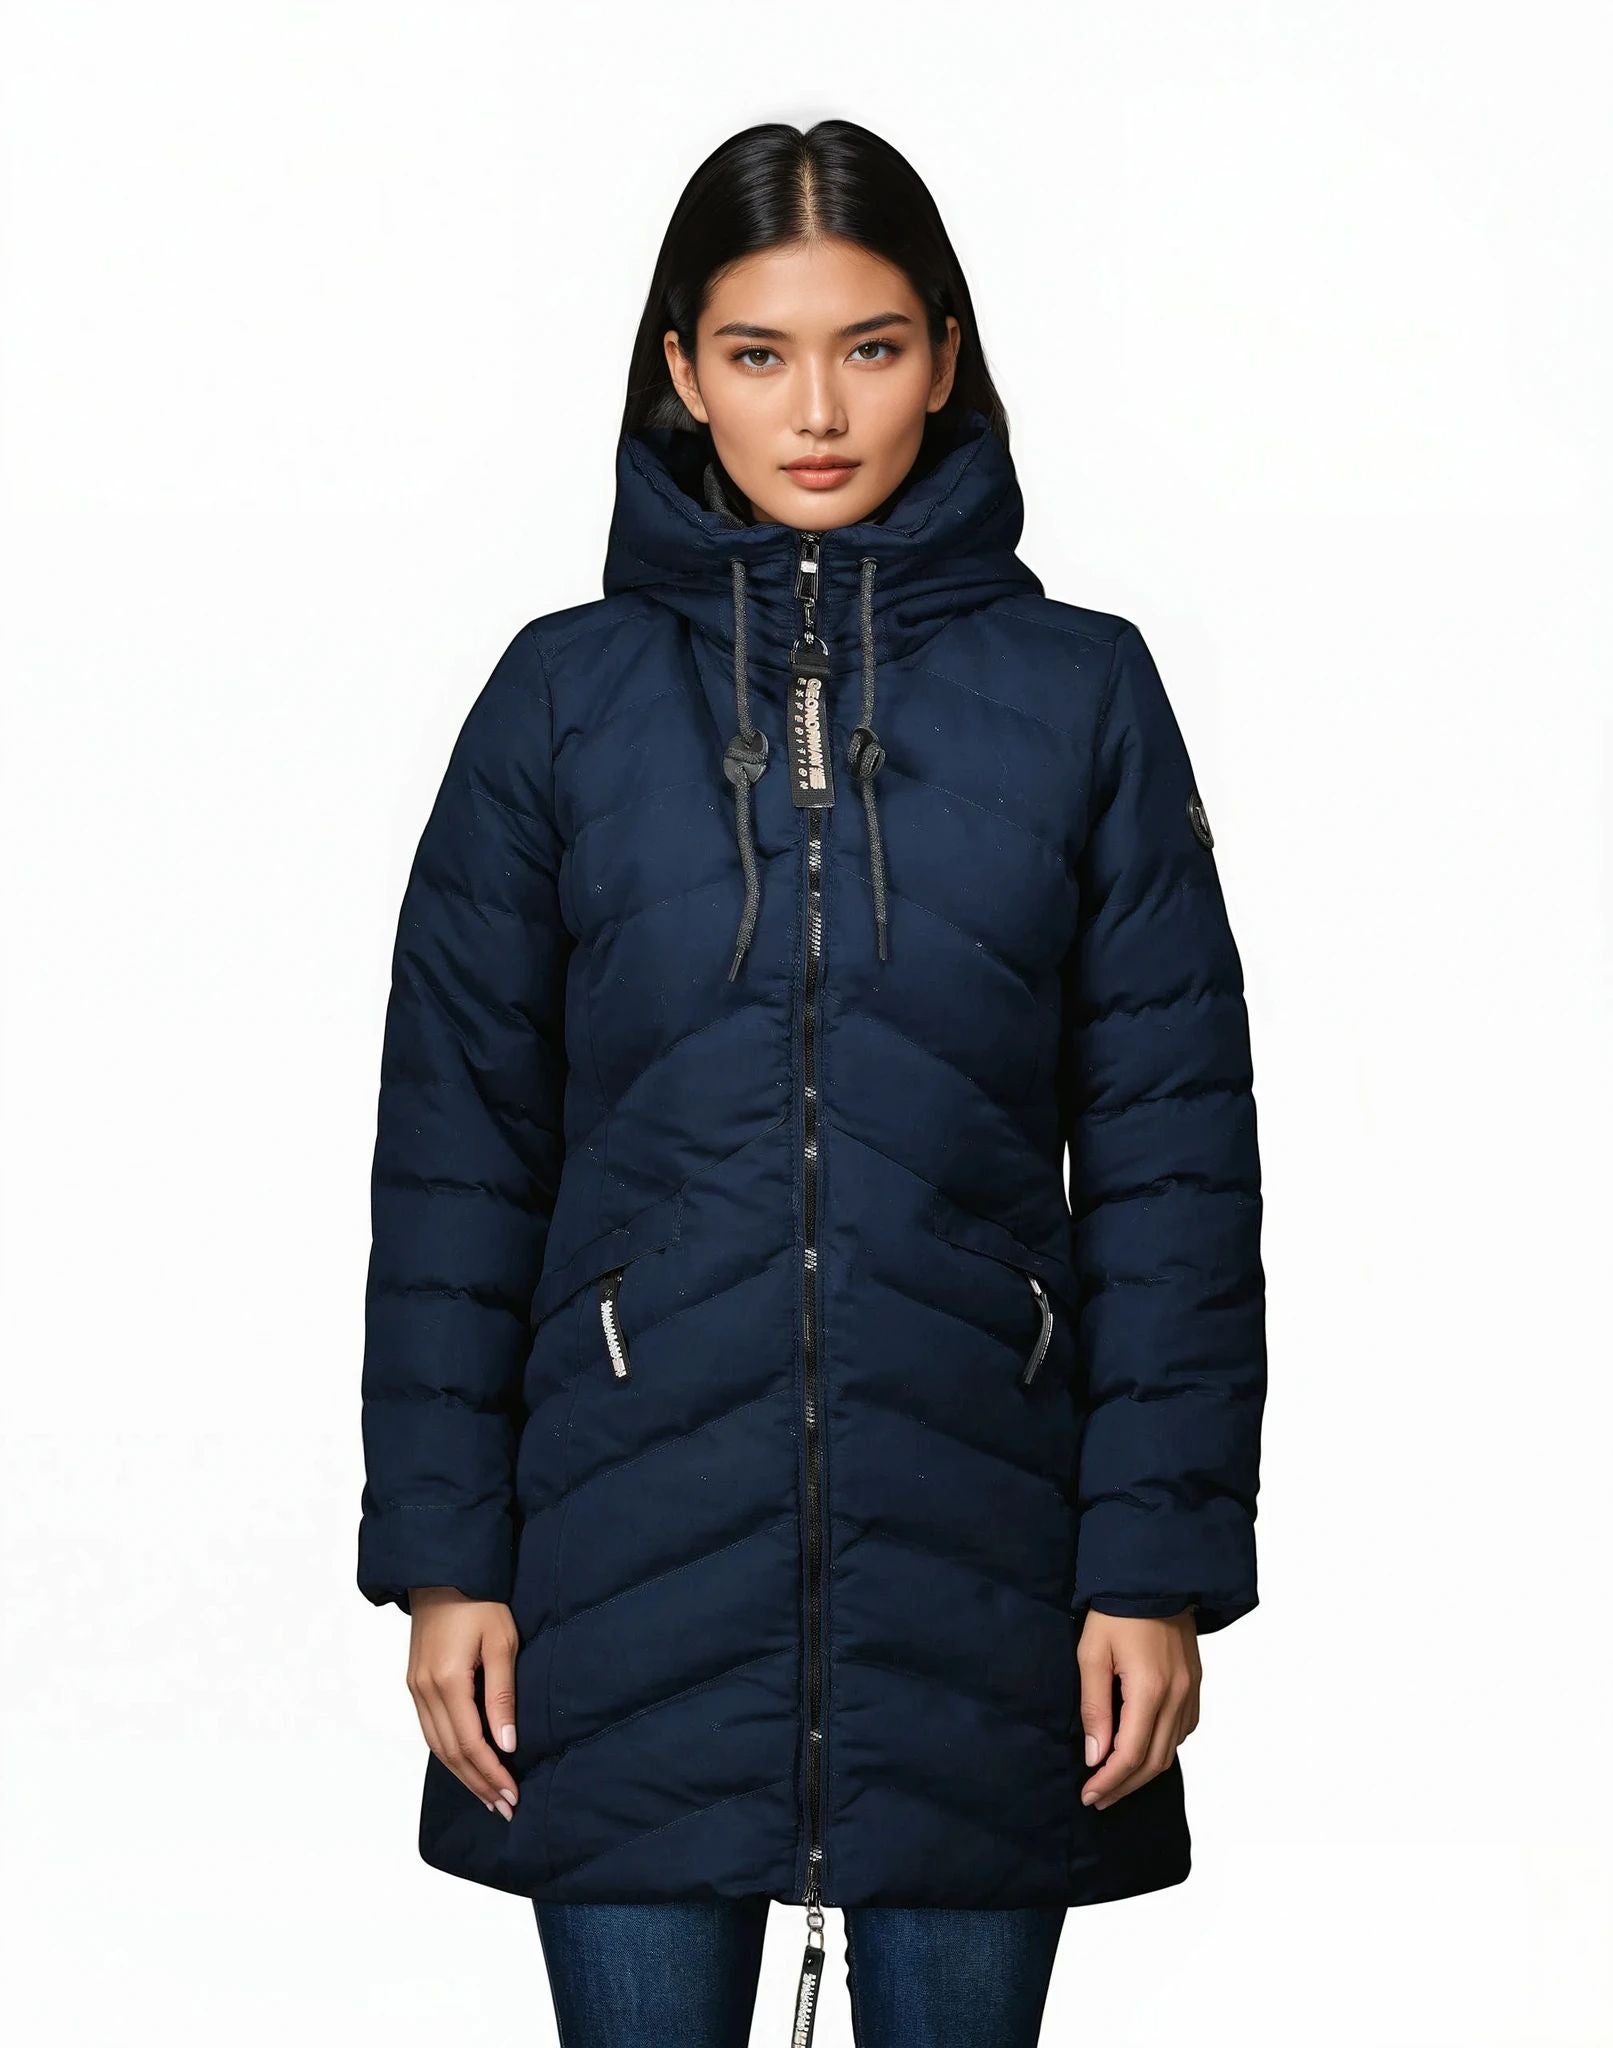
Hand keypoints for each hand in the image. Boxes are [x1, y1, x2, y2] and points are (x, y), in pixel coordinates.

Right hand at [405, 1587, 521, 1818]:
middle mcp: (424, 1690)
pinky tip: (465, 1764)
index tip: (512, 1794)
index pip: (470, 1743)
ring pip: (437, 1745)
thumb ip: (502, 1695)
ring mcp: (415, 1688)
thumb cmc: (479, 1600)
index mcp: (447, 1681)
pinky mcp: (415, 1683)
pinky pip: (430, 1730)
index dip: (491, 1773)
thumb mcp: (502, 1641)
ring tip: (488, 1796)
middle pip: (451, 1752)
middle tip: (504, 1807)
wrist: (442, 1572)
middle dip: (478, 1783)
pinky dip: (449, 1753)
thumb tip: (506, 1743)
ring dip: (463, 1774)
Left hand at [1077, 1609, 1200, 1810]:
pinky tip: (1142, 1750)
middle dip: (1124, 1786)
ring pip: (1171, 1750)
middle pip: (1154, 1762)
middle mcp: (1177, 1696)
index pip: (1130, 1755)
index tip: (1088, 1795)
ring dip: (1143, 1772)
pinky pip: (1183, 1730)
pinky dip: (1162, 1748)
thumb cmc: (1115, 1611)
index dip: (1109, 1781)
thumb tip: (1095, 1756)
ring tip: (1115, 1781)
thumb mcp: (1091, 1655)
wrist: (1153, 1578)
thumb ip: (1094, 1708)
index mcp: (1149, 1690)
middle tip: (1098, 1798)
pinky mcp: (1196, 1684)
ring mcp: (1191, 1691)